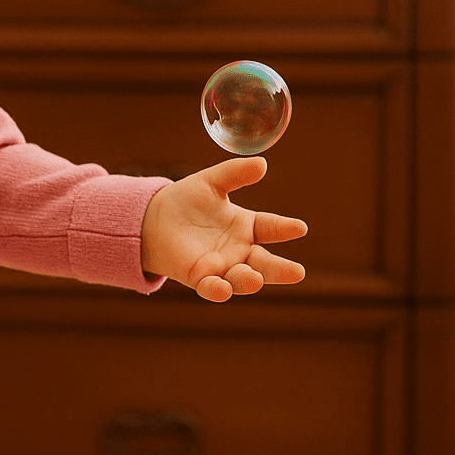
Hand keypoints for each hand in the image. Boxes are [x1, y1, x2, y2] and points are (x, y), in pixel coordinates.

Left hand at [139, 157, 307, 301]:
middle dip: (280, 269)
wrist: (155, 217)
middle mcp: (239, 250)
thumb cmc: (188, 199)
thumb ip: (235, 174)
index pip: (272, 228)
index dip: (285, 228)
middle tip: (297, 272)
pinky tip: (222, 289)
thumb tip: (261, 164)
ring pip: (241, 279)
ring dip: (249, 281)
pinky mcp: (199, 278)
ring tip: (255, 279)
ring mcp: (222, 267)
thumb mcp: (212, 182)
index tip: (299, 227)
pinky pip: (211, 288)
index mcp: (247, 226)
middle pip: (264, 263)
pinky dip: (218, 290)